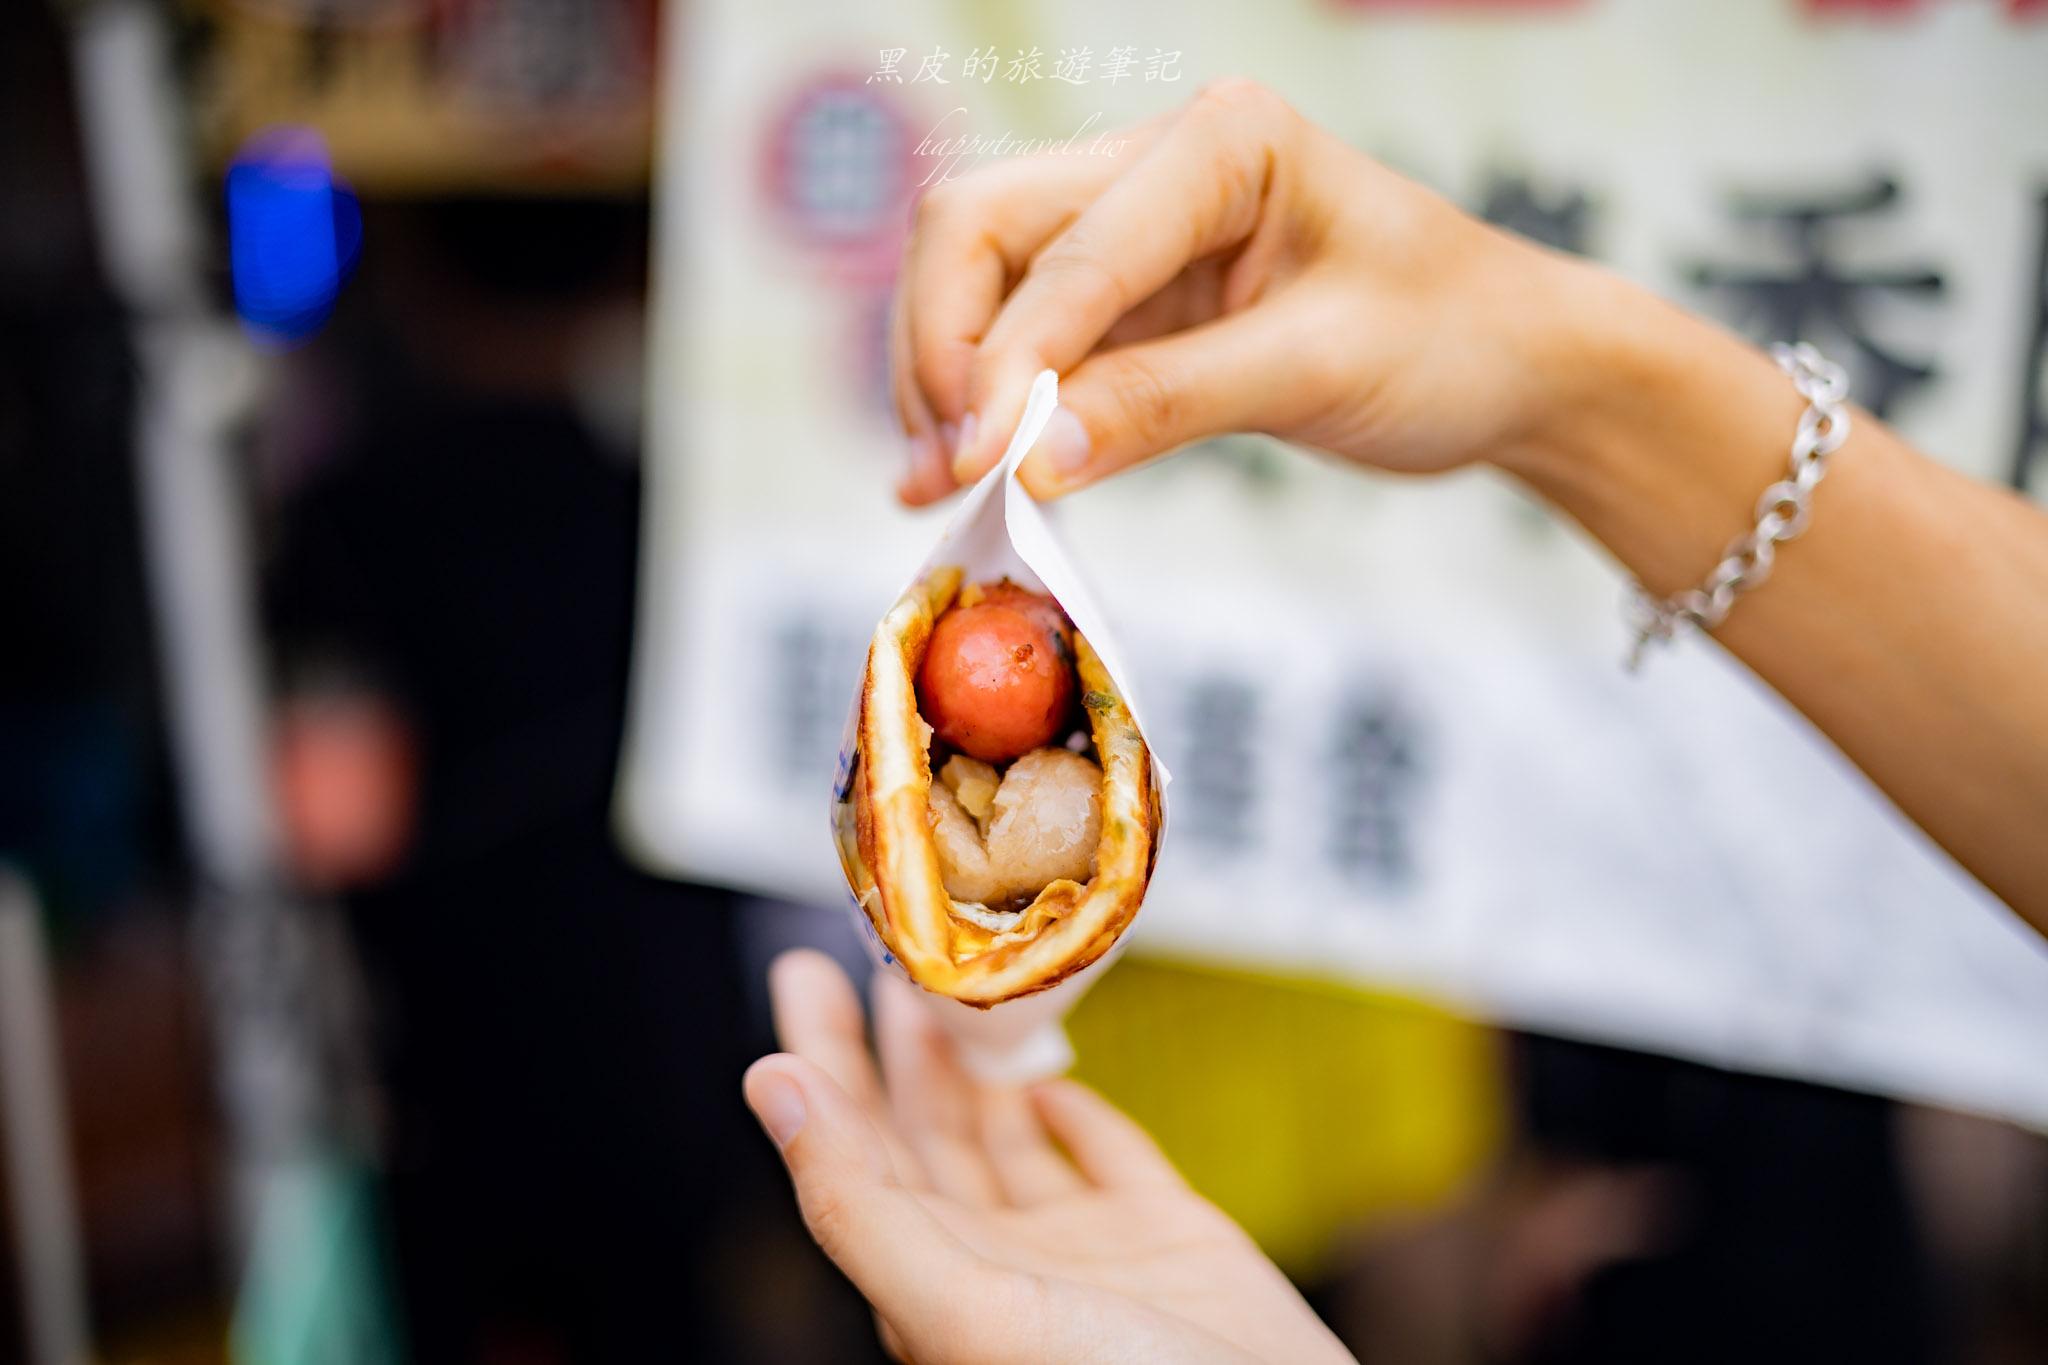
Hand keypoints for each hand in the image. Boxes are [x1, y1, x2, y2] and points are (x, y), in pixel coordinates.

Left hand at [742, 950, 1354, 1363]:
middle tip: (880, 943)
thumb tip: (771, 1087)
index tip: (803, 973)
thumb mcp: (964, 1309)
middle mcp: (998, 1268)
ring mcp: (1083, 1256)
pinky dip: (1077, 1112)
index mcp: (933, 1288)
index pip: (854, 1152)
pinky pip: (1108, 1162)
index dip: (824, 1061)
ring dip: (977, 1058)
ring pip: (1009, 1138)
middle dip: (894, 1041)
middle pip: (925, 1134)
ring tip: (955, 977)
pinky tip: (1053, 1071)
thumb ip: (859, 1205)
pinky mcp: (1167, 1244)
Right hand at [891, 77, 1596, 503]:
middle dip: (943, 350)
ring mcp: (1134, 232)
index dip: (1004, 358)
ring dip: (947, 382)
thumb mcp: (1319, 370)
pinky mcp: (1130, 302)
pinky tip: (966, 474)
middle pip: (978, 230)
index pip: (1066, 246)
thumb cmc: (1452, 337)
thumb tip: (1031, 459)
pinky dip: (988, 407)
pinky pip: (1025, 344)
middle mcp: (1160, 165)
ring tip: (940, 486)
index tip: (976, 463)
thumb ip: (1170, 403)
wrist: (1513, 363)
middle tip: (943, 470)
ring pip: (981, 283)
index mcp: (1222, 143)